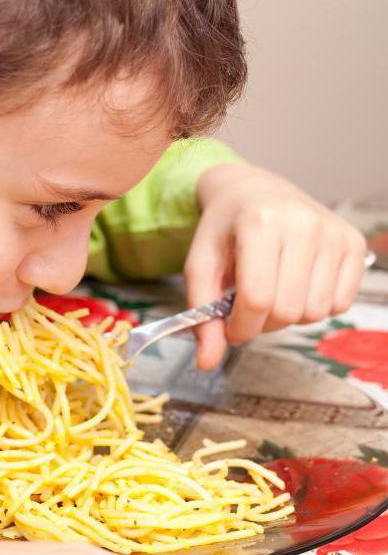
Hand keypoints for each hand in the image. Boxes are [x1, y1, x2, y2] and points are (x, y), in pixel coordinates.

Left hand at [186, 163, 366, 369]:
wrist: (252, 191)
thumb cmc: (224, 230)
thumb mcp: (200, 266)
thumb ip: (202, 315)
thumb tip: (206, 363)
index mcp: (260, 222)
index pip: (257, 299)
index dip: (240, 327)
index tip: (230, 328)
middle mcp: (304, 223)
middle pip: (287, 311)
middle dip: (262, 323)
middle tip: (247, 307)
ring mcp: (334, 232)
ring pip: (315, 313)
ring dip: (288, 316)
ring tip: (271, 291)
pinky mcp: (354, 243)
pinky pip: (339, 304)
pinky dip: (314, 306)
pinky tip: (296, 284)